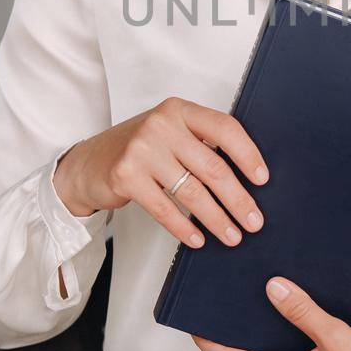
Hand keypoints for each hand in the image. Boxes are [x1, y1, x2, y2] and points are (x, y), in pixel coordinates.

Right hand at [51, 97, 268, 252]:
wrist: (88, 164)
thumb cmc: (139, 150)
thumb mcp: (170, 134)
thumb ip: (201, 144)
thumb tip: (247, 178)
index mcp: (180, 110)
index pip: (225, 128)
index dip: (248, 155)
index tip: (263, 180)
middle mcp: (161, 125)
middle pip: (212, 167)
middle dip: (238, 199)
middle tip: (254, 221)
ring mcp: (141, 149)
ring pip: (192, 192)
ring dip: (217, 218)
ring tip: (232, 236)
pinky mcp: (126, 176)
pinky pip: (164, 208)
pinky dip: (184, 228)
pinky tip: (199, 239)